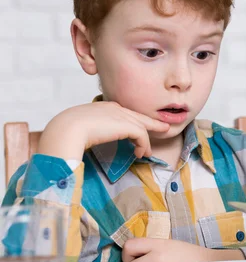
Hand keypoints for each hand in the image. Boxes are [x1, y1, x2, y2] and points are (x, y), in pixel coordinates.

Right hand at [37, 102, 169, 160]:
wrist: (67, 128)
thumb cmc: (67, 131)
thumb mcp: (81, 128)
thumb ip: (90, 131)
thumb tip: (88, 140)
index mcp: (102, 107)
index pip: (123, 113)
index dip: (132, 121)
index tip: (136, 130)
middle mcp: (114, 107)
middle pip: (137, 115)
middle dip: (151, 123)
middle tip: (162, 127)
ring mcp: (121, 114)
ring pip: (142, 126)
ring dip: (146, 141)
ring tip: (147, 153)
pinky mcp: (127, 124)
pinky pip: (142, 136)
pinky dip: (143, 145)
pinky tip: (140, 154)